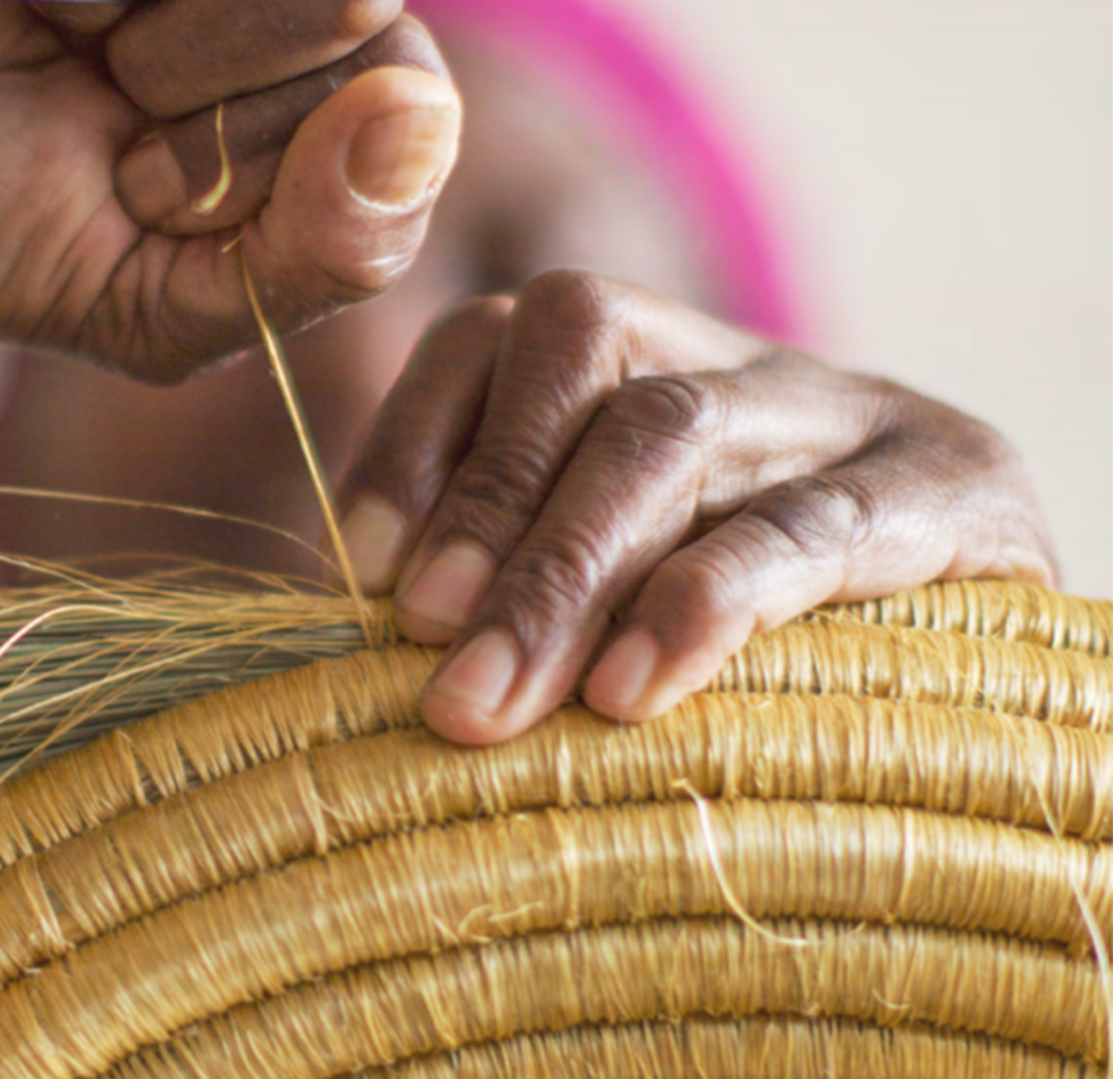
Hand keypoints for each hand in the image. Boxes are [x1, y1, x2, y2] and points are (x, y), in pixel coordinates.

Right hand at [0, 0, 460, 379]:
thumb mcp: (152, 306)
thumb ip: (314, 260)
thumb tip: (417, 125)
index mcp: (312, 85)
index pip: (401, 89)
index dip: (279, 157)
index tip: (155, 193)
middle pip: (346, 5)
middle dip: (203, 99)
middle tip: (100, 116)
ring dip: (136, 31)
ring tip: (59, 52)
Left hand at [336, 270, 1056, 742]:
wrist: (997, 663)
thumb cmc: (764, 646)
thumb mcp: (623, 598)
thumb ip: (506, 595)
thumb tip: (365, 645)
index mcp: (642, 364)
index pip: (494, 337)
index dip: (412, 443)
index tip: (359, 571)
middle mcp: (734, 360)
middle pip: (578, 359)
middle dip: (484, 520)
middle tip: (431, 673)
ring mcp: (847, 410)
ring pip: (672, 427)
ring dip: (564, 569)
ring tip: (494, 701)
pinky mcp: (960, 488)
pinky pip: (812, 522)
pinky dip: (705, 602)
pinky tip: (636, 691)